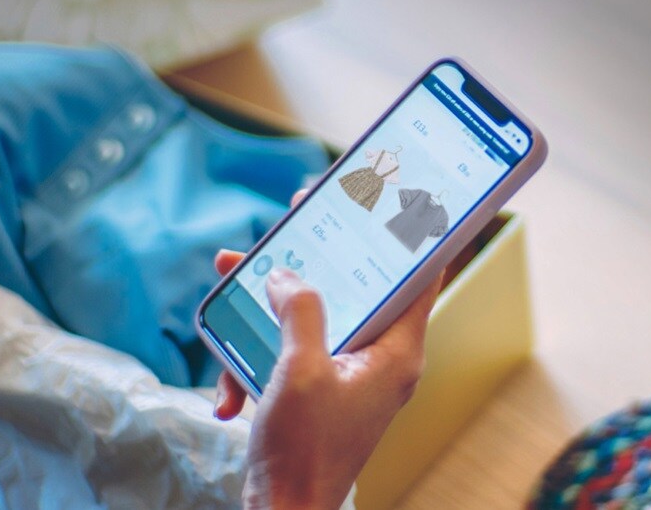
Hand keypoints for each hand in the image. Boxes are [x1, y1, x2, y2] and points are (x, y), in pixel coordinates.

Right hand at [212, 236, 440, 508]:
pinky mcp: (320, 391)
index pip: (420, 279)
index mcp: (395, 353)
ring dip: (269, 312)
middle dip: (315, 261)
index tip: (398, 200)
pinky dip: (258, 359)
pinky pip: (292, 353)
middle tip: (296, 221)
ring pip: (314, 318)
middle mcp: (379, 360)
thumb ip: (300, 312)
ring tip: (231, 285)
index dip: (409, 236)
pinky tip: (230, 393)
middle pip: (355, 289)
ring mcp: (348, 376)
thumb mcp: (300, 371)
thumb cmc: (303, 451)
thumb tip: (287, 276)